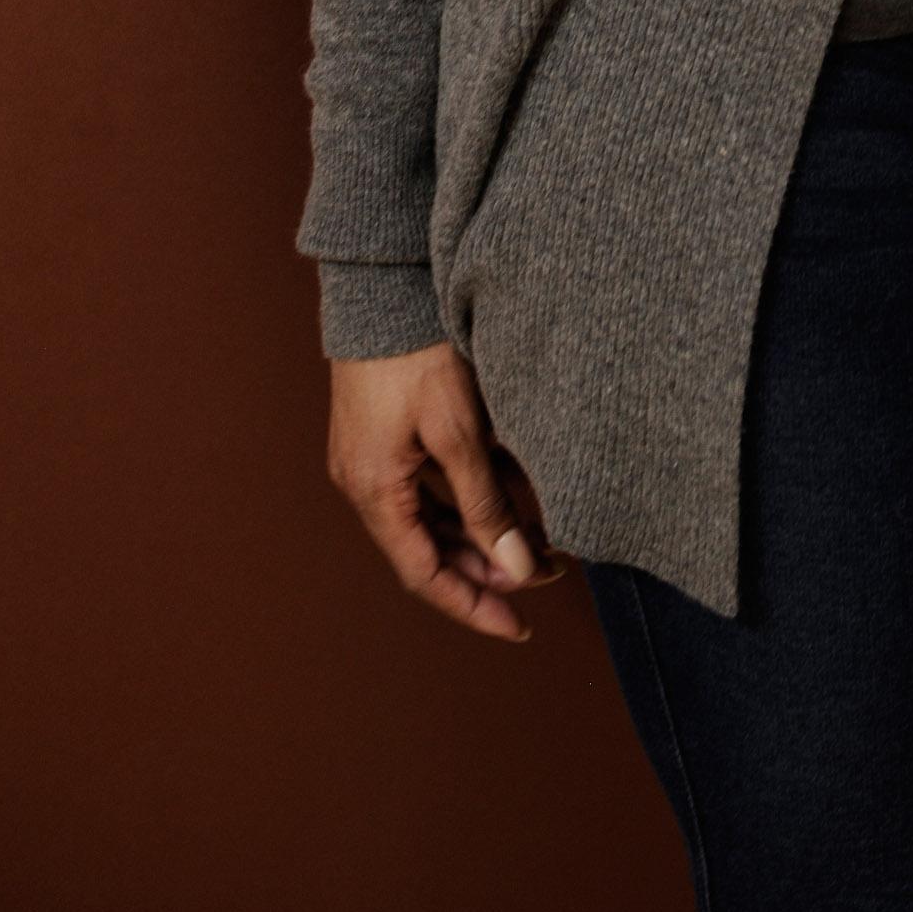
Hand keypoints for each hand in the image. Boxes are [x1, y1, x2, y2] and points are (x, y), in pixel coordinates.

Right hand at [326, 341, 568, 640]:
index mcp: (375, 492)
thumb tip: (516, 568)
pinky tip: (513, 492)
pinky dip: (469, 495)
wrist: (384, 284)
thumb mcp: (459, 432)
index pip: (424, 575)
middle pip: (429, 549)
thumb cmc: (415, 353)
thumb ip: (486, 504)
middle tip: (545, 574)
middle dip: (486, 568)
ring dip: (480, 532)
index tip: (518, 627)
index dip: (472, 605)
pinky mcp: (389, 432)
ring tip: (538, 539)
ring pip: (432, 517)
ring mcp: (376, 457)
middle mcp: (367, 482)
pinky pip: (430, 483)